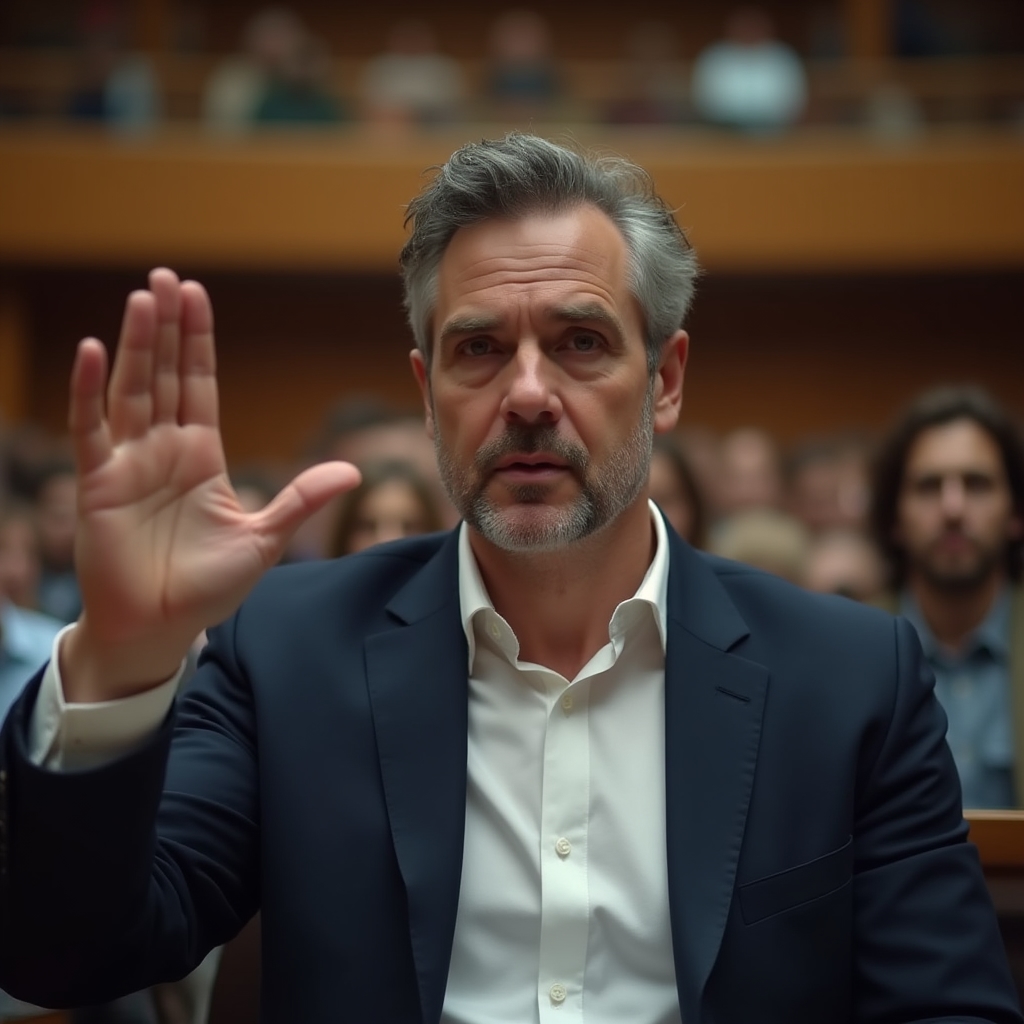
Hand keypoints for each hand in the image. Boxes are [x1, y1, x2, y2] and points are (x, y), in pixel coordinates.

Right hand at [61, 269, 359, 700]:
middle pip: (165, 375)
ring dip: (136, 345)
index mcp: (201, 456)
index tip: (196, 296)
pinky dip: (89, 391)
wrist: (160, 629)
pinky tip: (94, 351)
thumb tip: (354, 471)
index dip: (197, 341)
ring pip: (132, 390)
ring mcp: (129, 464)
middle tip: (165, 277)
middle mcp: (163, 450)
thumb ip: (301, 500)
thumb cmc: (207, 588)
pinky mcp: (98, 484)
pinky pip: (92, 430)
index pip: (199, 384)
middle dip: (166, 327)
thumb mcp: (264, 539)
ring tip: (142, 298)